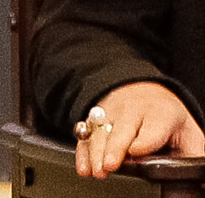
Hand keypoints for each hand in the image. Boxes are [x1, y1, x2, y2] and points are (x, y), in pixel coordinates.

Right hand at [77, 82, 204, 178]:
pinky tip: (84, 166)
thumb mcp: (190, 136)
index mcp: (162, 113)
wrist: (144, 93)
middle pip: (122, 129)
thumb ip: (192, 159)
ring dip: (96, 152)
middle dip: (115, 149)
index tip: (136, 151)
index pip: (153, 127)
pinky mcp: (95, 117)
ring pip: (100, 131)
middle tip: (110, 166)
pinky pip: (85, 133)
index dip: (144, 140)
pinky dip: (83, 151)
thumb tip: (194, 182)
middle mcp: (133, 109)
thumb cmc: (170, 122)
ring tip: (96, 170)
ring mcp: (111, 111)